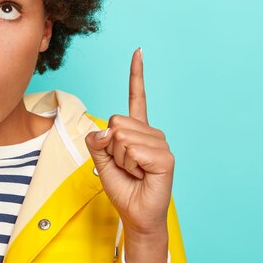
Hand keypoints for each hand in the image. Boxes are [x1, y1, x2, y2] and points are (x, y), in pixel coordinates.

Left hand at [85, 48, 173, 262]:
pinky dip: (130, 165)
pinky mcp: (165, 158)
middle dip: (111, 148)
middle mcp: (150, 132)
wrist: (135, 212)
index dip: (136, 74)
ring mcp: (160, 143)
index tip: (138, 51)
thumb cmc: (121, 186)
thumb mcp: (100, 160)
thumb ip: (97, 140)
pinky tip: (142, 174)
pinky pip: (133, 150)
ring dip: (120, 159)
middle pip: (116, 122)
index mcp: (136, 130)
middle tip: (124, 165)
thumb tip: (107, 130)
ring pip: (122, 137)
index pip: (136, 97)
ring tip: (133, 171)